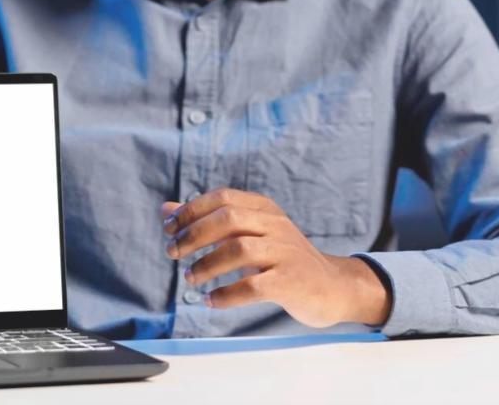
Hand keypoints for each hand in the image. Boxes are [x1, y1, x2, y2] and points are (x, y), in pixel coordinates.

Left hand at [161, 189, 389, 328]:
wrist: (332, 287)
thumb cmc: (282, 259)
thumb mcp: (249, 234)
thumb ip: (208, 222)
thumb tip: (165, 210)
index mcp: (264, 208)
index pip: (222, 197)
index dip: (191, 211)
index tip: (169, 229)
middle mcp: (276, 225)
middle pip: (228, 218)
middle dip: (194, 235)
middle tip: (172, 253)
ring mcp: (286, 252)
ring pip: (239, 250)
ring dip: (207, 264)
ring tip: (191, 277)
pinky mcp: (291, 282)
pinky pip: (253, 286)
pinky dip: (227, 294)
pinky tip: (211, 300)